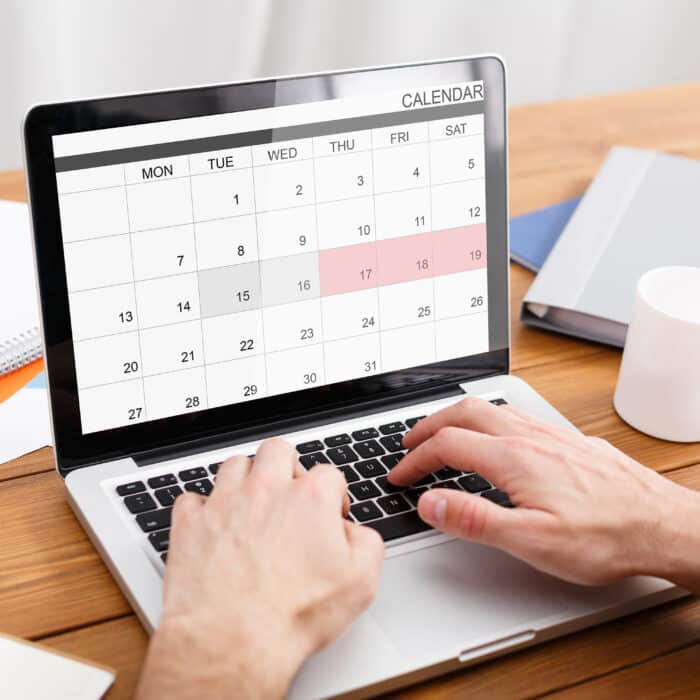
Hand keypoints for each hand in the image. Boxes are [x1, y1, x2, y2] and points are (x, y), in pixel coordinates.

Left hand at [136, 438, 383, 699]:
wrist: (232, 641)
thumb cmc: (290, 615)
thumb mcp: (361, 581)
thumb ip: (366, 542)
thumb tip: (354, 532)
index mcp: (309, 498)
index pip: (329, 473)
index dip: (335, 494)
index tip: (331, 514)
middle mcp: (265, 490)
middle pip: (277, 450)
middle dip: (287, 466)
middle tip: (289, 493)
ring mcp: (224, 503)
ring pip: (234, 464)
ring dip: (246, 479)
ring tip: (252, 504)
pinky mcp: (191, 523)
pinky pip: (193, 498)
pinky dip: (203, 508)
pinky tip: (214, 525)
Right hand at [389, 397, 699, 588]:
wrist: (664, 526)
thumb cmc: (606, 537)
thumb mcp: (533, 541)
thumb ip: (475, 519)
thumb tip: (430, 501)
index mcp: (514, 458)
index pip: (447, 445)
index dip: (415, 459)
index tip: (398, 475)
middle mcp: (529, 437)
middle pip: (464, 413)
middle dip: (428, 425)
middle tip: (409, 442)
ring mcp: (550, 434)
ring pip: (490, 408)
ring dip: (456, 417)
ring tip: (442, 432)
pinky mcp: (567, 440)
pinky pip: (515, 414)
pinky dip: (486, 418)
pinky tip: (495, 434)